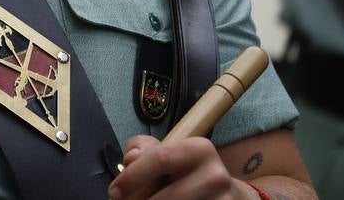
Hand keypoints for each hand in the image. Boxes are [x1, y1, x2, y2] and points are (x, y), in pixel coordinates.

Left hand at [109, 134, 247, 199]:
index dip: (132, 176)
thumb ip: (144, 148)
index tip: (114, 191)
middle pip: (165, 196)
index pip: (160, 159)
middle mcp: (215, 175)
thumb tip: (131, 159)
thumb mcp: (169, 152)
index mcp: (199, 149)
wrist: (229, 196)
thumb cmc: (187, 172)